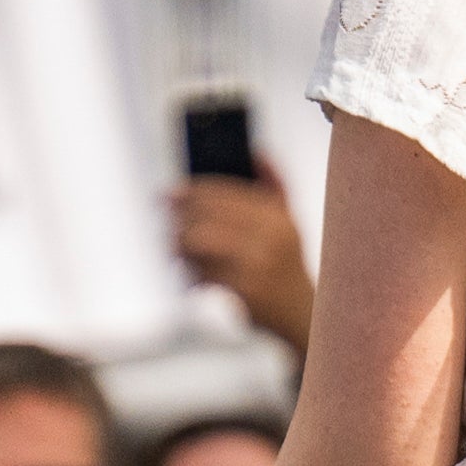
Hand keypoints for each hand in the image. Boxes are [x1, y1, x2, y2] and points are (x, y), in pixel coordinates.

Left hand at [171, 172, 317, 350]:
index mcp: (278, 217)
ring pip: (201, 245)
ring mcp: (257, 265)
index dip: (194, 191)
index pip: (227, 195)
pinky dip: (191, 273)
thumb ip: (273, 186)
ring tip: (172, 246)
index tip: (170, 191)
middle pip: (209, 217)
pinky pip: (204, 274)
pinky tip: (189, 274)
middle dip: (181, 216)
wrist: (301, 313)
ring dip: (180, 245)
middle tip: (164, 217)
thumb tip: (257, 151)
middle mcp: (270, 238)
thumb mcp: (287, 222)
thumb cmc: (286, 263)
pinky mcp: (244, 291)